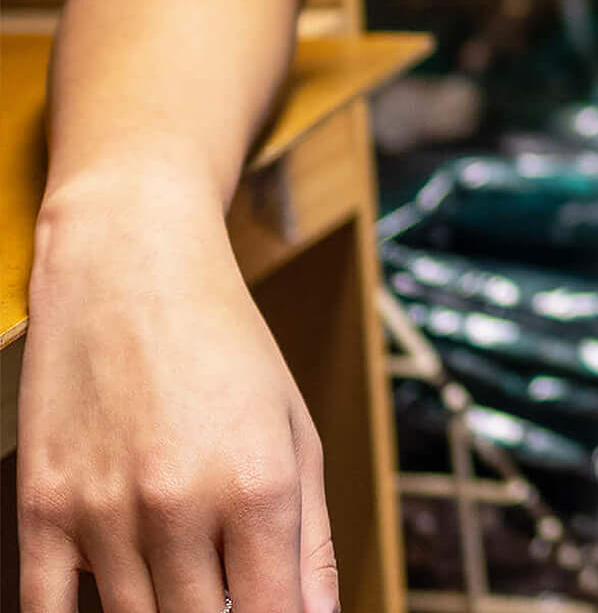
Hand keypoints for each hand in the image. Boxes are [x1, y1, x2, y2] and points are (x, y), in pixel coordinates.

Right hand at [17, 173, 338, 612]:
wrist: (131, 263)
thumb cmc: (223, 343)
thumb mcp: (294, 427)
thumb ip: (311, 536)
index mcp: (260, 483)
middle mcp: (181, 504)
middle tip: (223, 595)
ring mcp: (104, 512)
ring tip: (179, 582)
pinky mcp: (42, 510)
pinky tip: (111, 604)